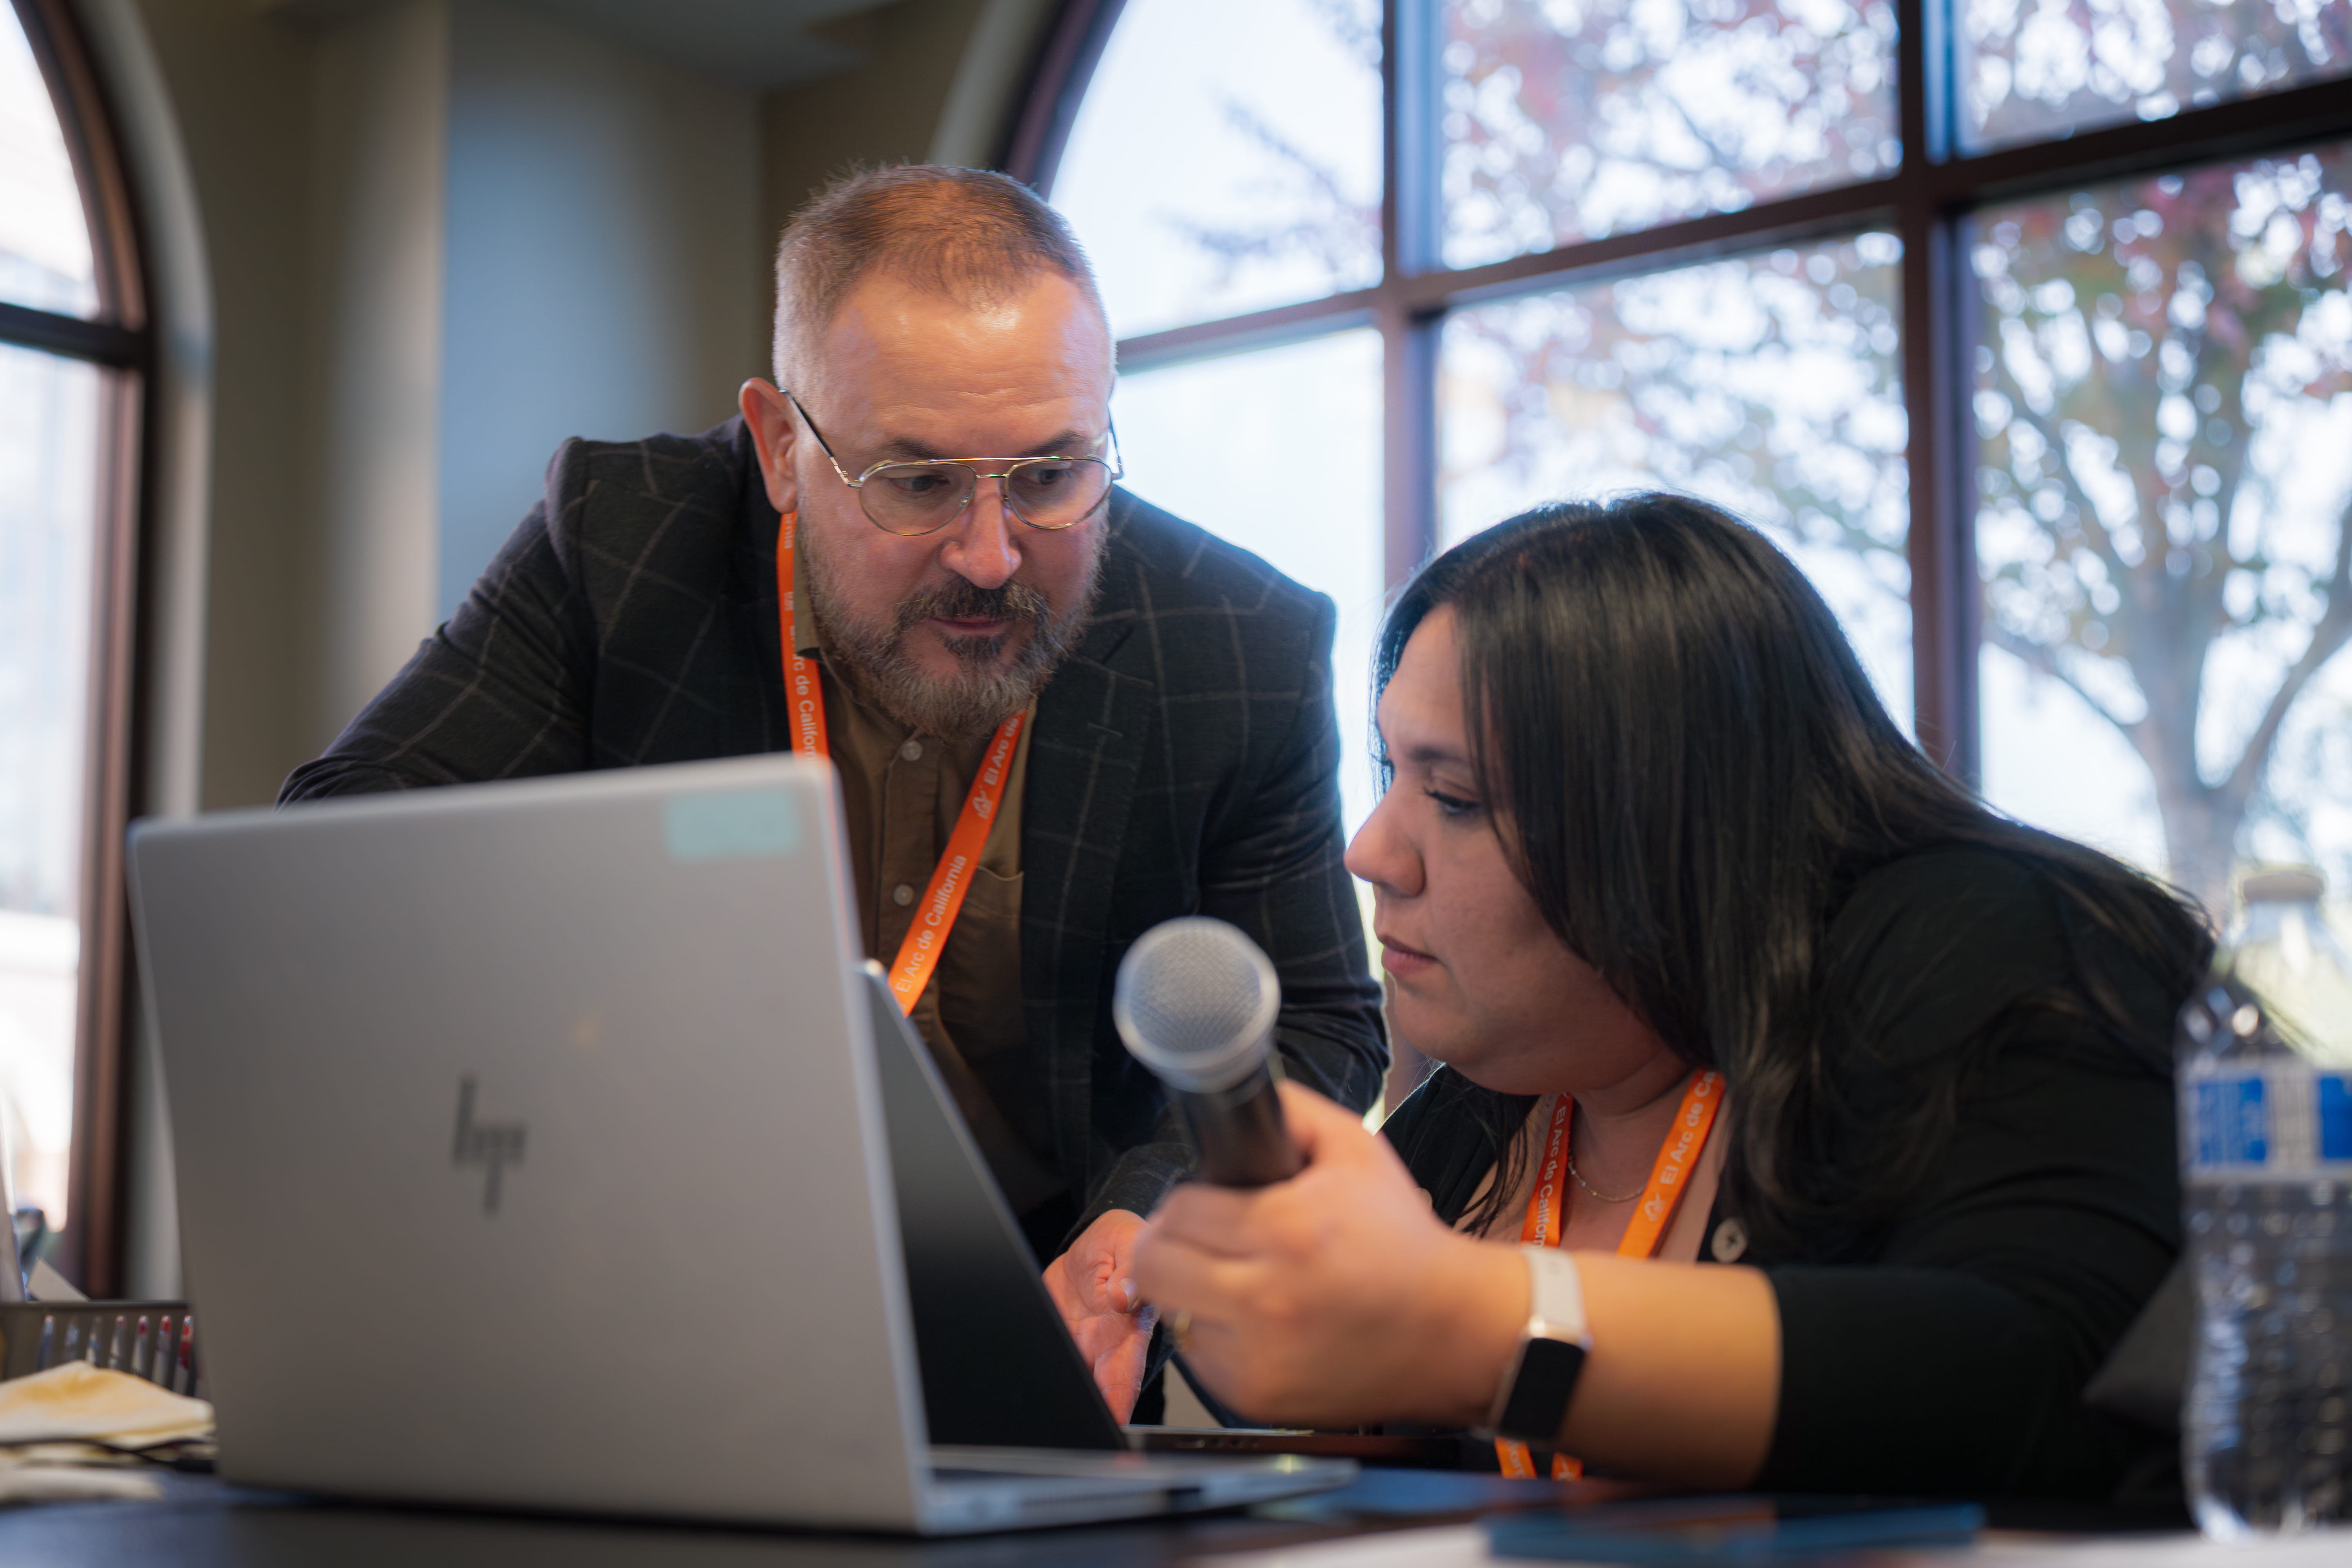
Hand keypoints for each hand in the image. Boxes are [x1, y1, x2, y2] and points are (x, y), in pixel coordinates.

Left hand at [1042, 1208, 1155, 1420]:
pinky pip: (1044, 1360)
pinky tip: (1021, 1386)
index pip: (1125, 1375)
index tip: (1108, 1423)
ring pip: (1070, 1381)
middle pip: (1095, 1393)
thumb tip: (1123, 1296)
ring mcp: (1079, 1346)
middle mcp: (1104, 1346)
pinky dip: (1035, 1375)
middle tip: (1065, 1432)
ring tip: (1037, 1419)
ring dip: (1059, 1399)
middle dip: (1085, 1415)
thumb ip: (1129, 1271)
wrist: (1098, 1242)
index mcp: (1129, 1329)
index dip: (1117, 1404)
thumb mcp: (1131, 1244)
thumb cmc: (1124, 1243)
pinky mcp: (1055, 1338)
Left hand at [1132, 1082, 1525, 1429]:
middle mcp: (1266, 1299)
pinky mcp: (1255, 1398)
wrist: (1449, 1330)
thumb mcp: (1357, 1150)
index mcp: (1287, 1231)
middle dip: (1171, 1242)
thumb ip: (1292, 1111)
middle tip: (1201, 1237)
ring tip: (1231, 1277)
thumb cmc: (1401, 1240)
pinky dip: (1214, 1334)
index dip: (1189, 1199)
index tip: (1208, 1202)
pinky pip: (1198, 1357)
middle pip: (1156, 1264)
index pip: (1178, 1211)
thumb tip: (1234, 1096)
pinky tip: (1253, 1319)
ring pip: (1170, 1311)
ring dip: (1190, 1290)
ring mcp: (1257, 1357)